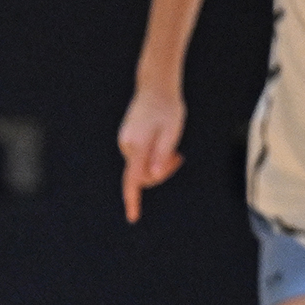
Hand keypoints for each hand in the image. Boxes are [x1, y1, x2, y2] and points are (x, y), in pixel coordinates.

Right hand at [117, 86, 185, 222]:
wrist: (156, 87)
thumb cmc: (168, 109)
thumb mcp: (171, 133)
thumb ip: (161, 155)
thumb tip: (154, 176)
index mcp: (137, 145)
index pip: (133, 179)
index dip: (133, 200)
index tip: (133, 217)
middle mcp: (127, 146)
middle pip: (142, 175)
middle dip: (161, 173)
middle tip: (179, 157)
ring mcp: (125, 142)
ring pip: (142, 167)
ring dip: (159, 164)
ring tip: (174, 149)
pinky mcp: (128, 140)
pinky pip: (141, 158)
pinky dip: (154, 157)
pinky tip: (164, 145)